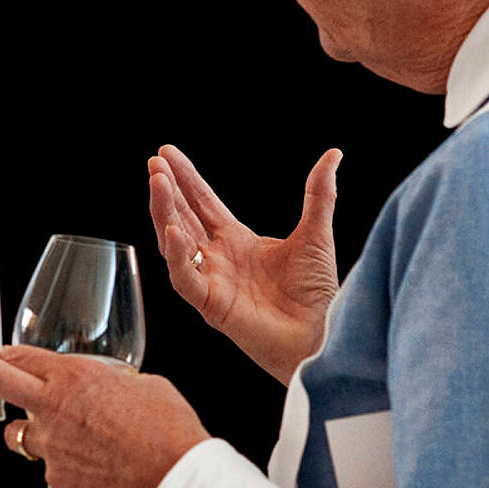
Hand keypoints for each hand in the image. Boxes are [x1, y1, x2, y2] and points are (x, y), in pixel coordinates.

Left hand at [0, 347, 209, 487]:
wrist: (175, 477)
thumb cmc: (168, 429)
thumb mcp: (144, 383)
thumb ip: (113, 381)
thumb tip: (111, 385)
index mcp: (75, 377)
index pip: (21, 357)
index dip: (6, 355)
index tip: (1, 356)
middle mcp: (55, 409)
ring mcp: (52, 447)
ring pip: (18, 435)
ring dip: (28, 431)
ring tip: (53, 434)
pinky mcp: (58, 479)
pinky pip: (48, 467)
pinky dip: (62, 464)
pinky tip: (88, 464)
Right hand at [149, 142, 341, 383]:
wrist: (324, 333)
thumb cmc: (319, 293)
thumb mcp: (316, 233)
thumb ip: (319, 193)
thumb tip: (333, 154)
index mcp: (236, 241)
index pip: (202, 203)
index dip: (185, 178)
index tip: (167, 153)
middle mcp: (218, 259)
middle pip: (182, 217)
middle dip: (166, 190)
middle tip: (154, 163)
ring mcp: (211, 281)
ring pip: (174, 243)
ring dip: (163, 213)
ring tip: (157, 184)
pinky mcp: (211, 305)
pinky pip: (186, 279)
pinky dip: (177, 256)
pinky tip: (173, 231)